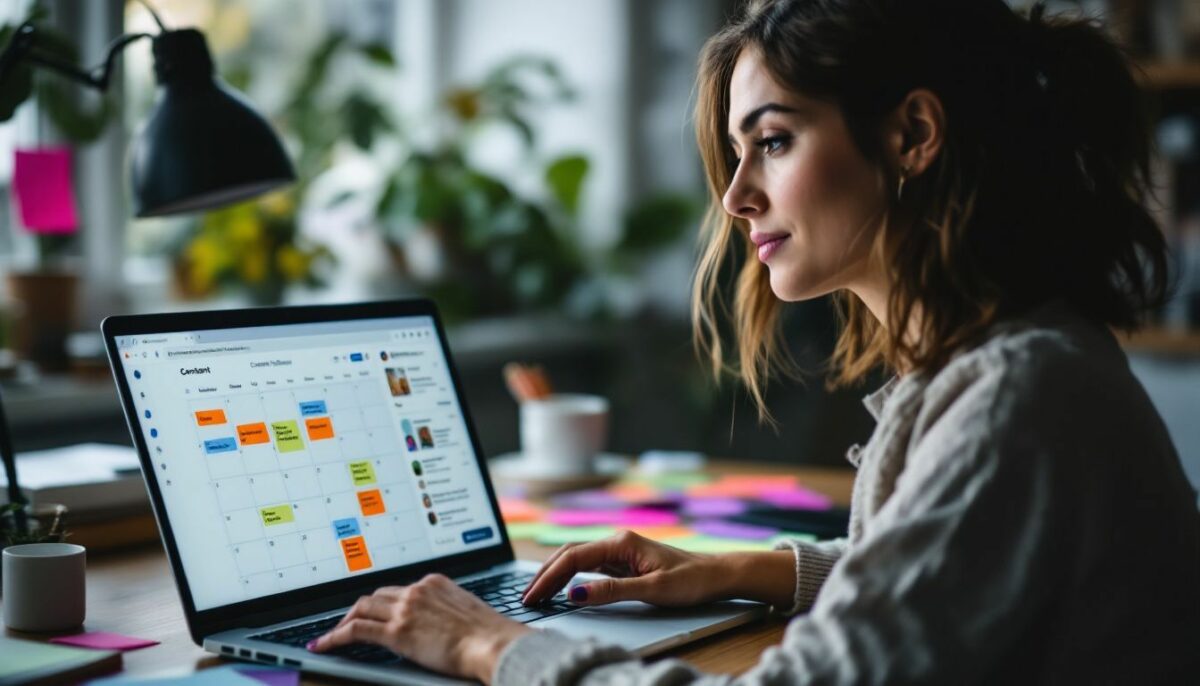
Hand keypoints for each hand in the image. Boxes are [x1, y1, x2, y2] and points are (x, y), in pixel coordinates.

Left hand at [308, 574, 531, 682]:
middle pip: (376, 595)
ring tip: (332, 635)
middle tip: (348, 623)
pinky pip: (355, 631)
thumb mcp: (468, 610)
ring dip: (343, 621)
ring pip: (361, 608)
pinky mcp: (396, 632)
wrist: (494, 643)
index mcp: (435, 582)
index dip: (382, 602)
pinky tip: (324, 645)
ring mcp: (405, 609)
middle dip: (360, 609)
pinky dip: (334, 637)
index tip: (376, 610)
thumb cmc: (490, 634)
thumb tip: (440, 622)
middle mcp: (417, 590)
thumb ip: (448, 609)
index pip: (399, 589)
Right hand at [522, 530, 726, 607]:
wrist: (717, 575)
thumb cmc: (691, 579)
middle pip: (569, 555)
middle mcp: (617, 542)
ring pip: (578, 560)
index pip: (573, 558)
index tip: (533, 596)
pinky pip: (590, 568)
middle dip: (545, 575)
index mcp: (620, 542)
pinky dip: (572, 578)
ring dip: (556, 576)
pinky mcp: (625, 562)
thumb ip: (612, 591)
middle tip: (527, 598)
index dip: (549, 578)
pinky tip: (563, 590)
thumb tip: (575, 594)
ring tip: (538, 595)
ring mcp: (620, 552)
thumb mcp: (652, 588)